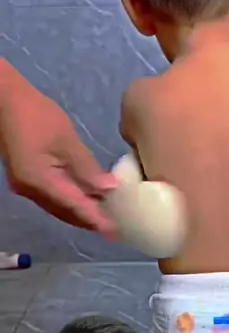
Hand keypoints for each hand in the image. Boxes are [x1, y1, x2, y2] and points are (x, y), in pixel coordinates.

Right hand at [0, 71, 117, 234]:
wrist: (5, 101)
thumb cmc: (37, 116)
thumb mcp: (67, 141)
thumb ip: (87, 168)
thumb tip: (108, 189)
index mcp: (39, 182)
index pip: (73, 206)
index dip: (94, 219)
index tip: (113, 231)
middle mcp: (29, 190)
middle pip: (64, 211)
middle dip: (88, 220)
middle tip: (113, 228)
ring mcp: (25, 186)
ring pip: (57, 206)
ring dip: (79, 212)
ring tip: (104, 216)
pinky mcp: (26, 179)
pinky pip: (51, 196)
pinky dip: (69, 200)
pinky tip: (85, 198)